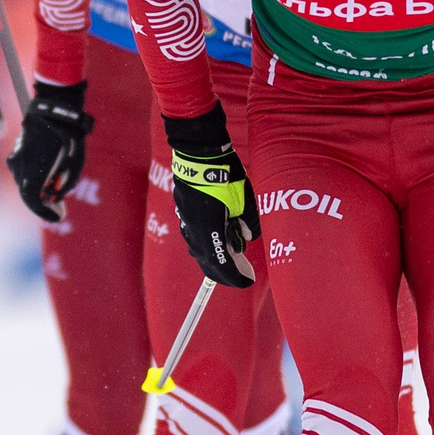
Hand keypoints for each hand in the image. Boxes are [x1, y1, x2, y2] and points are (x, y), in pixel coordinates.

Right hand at [6, 80, 90, 222]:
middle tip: (57, 208)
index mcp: (31, 176)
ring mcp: (16, 157)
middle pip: (28, 194)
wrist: (56, 109)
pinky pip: (23, 169)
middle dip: (42, 203)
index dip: (45, 213)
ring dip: (37, 188)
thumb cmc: (68, 139)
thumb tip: (57, 195)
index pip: (33, 203)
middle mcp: (19, 169)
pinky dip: (34, 176)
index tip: (58, 217)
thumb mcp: (74, 167)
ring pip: (24, 181)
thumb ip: (65, 185)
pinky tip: (47, 174)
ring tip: (54, 190)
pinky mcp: (18, 149)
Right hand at [162, 107, 258, 286]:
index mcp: (209, 231)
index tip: (247, 281)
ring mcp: (186, 222)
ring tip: (233, 256)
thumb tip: (248, 239)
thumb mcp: (244, 201)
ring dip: (216, 257)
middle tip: (241, 275)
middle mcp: (194, 231)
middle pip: (207, 262)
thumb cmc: (224, 176)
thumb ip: (249, 224)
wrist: (199, 154)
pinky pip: (196, 236)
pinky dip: (209, 243)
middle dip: (225, 272)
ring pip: (200, 249)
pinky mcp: (185, 213)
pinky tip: (220, 237)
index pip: (221, 265)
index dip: (235, 276)